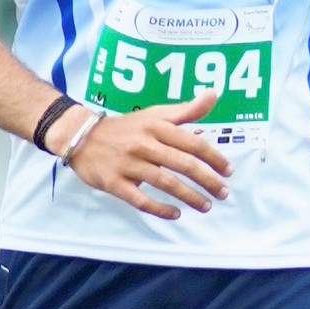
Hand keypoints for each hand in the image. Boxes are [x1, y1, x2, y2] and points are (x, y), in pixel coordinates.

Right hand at [61, 97, 235, 220]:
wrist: (81, 136)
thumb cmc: (125, 127)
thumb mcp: (154, 114)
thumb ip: (186, 110)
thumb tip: (214, 94)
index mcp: (156, 126)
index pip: (192, 143)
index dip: (213, 158)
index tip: (228, 171)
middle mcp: (144, 144)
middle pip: (182, 164)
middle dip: (207, 180)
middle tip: (224, 193)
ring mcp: (128, 164)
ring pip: (165, 183)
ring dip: (189, 196)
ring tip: (205, 206)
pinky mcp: (114, 182)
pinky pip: (140, 199)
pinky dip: (160, 209)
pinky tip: (175, 214)